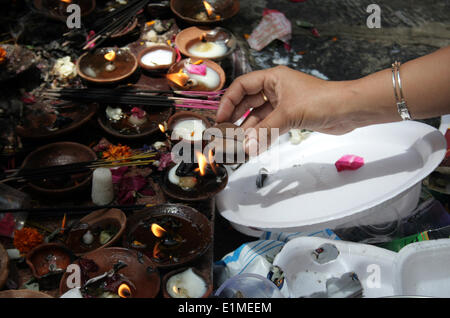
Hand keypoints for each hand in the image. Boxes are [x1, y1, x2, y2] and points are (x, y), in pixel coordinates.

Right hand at [216, 66, 356, 153]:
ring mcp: (283, 104)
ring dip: (249, 131)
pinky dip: (262, 136)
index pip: (242, 87)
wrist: (348, 110)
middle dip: (236, 119)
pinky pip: (270, 126)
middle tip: (225, 135)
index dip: (228, 102)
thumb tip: (246, 148)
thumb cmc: (321, 101)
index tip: (220, 119)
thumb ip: (265, 132)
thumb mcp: (288, 114)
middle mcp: (275, 89)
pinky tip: (253, 146)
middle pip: (248, 103)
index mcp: (272, 78)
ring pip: (259, 117)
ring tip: (237, 145)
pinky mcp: (290, 117)